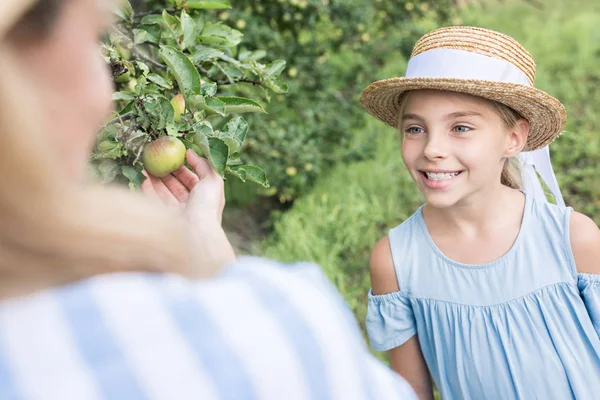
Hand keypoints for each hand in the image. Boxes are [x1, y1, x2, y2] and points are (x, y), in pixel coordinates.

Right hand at [141, 150, 234, 274]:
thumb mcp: (213, 180)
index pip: (192, 179)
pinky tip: (143, 180)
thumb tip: (191, 152)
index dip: (182, 168)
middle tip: (155, 160)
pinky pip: (155, 203)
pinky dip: (148, 191)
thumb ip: (203, 164)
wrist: (194, 233)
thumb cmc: (206, 205)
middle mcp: (191, 206)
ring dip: (155, 180)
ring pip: (165, 194)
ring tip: (146, 166)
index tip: (171, 156)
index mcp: (205, 197)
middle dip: (166, 173)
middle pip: (177, 186)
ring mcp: (177, 214)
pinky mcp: (165, 220)